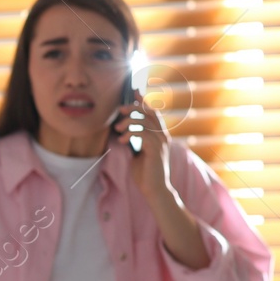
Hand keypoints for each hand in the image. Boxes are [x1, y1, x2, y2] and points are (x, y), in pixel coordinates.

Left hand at [111, 90, 176, 211]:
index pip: (153, 113)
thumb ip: (133, 141)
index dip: (144, 101)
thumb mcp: (136, 153)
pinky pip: (143, 134)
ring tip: (117, 128)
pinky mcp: (156, 150)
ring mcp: (161, 143)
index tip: (134, 91)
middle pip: (150, 113)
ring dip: (129, 122)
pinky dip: (131, 133)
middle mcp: (162, 136)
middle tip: (120, 109)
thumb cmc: (144, 172)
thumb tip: (120, 130)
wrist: (153, 189)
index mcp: (159, 135)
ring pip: (146, 122)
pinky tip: (122, 140)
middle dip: (135, 107)